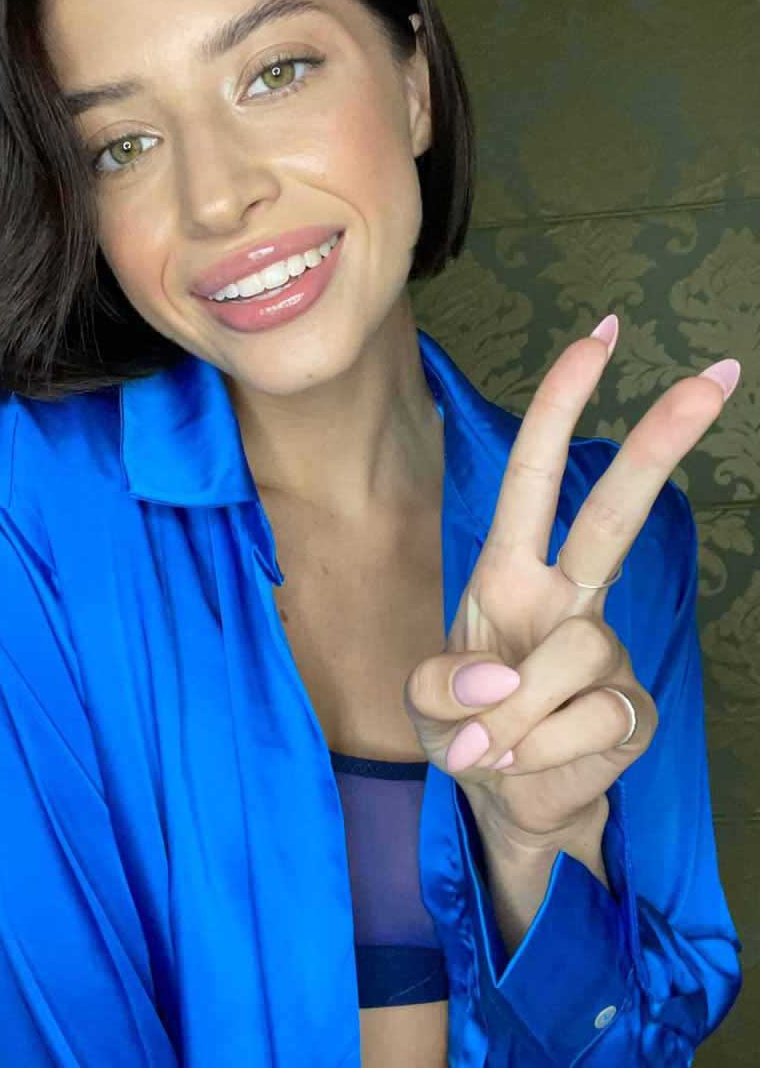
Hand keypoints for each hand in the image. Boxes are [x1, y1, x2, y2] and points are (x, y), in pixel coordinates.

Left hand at [403, 315, 739, 847]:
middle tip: (716, 376)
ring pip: (577, 654)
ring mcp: (604, 651)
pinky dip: (538, 750)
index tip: (599, 339)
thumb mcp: (424, 702)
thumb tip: (499, 681)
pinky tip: (523, 762)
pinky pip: (588, 719)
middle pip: (612, 514)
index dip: (560, 408)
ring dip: (516, 712)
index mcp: (510, 573)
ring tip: (489, 745)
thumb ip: (439, 686)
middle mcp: (565, 598)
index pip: (535, 477)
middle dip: (657, 445)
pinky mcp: (631, 709)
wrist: (503, 801)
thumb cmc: (466, 728)